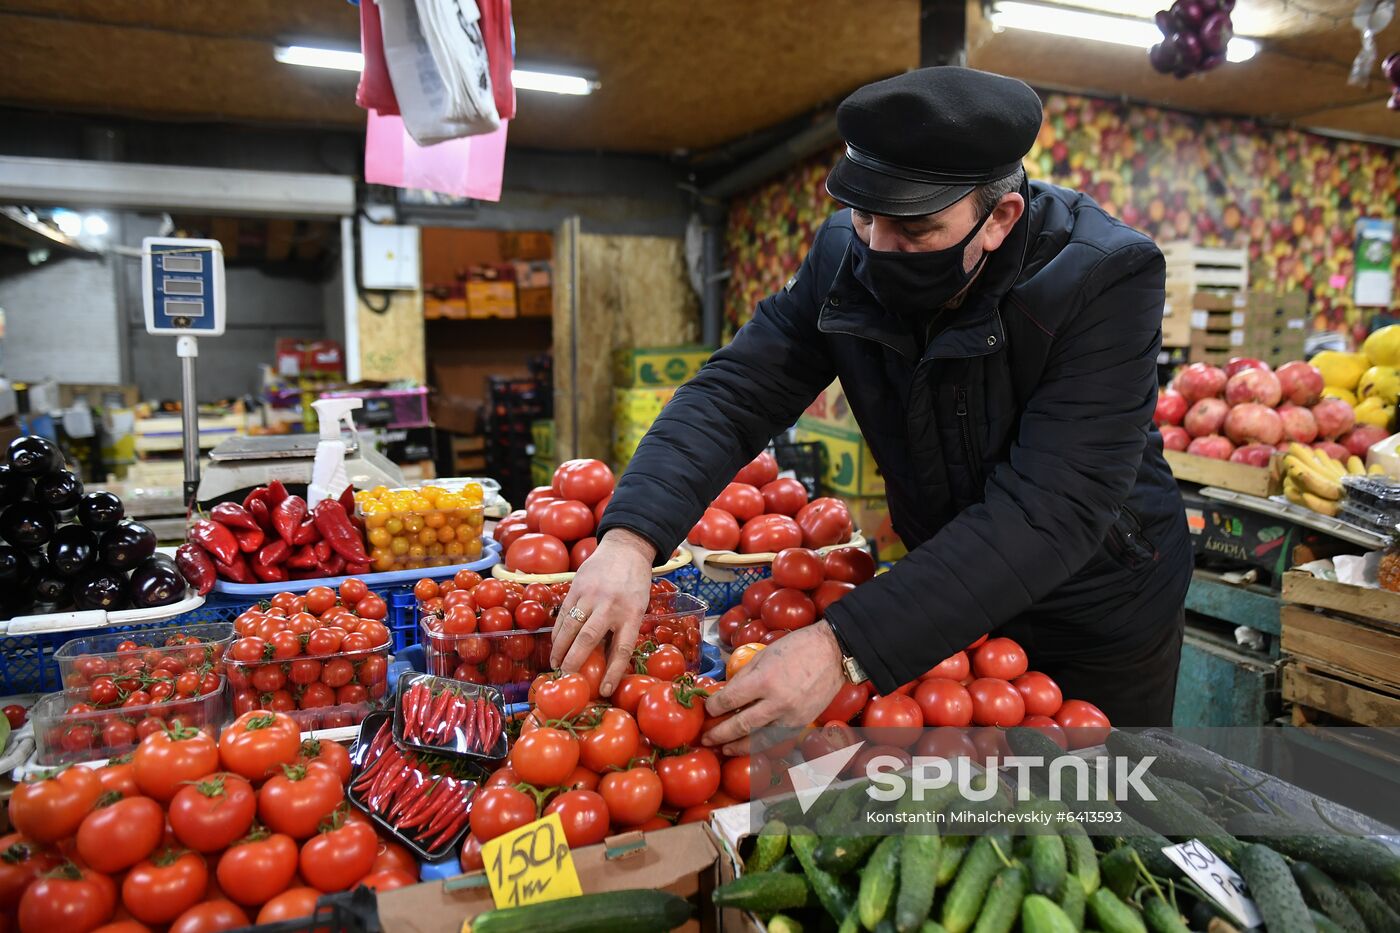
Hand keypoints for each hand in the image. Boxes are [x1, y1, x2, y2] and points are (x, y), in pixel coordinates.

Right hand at [551, 528, 655, 695]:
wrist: (625, 550)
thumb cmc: (634, 585)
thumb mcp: (637, 608)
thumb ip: (622, 630)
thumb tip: (606, 663)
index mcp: (632, 614)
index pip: (622, 649)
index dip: (613, 672)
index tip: (604, 690)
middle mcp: (610, 605)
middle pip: (589, 639)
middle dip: (575, 662)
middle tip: (567, 678)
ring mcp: (591, 595)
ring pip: (571, 627)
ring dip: (560, 649)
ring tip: (556, 665)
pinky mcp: (577, 587)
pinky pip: (564, 614)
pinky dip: (558, 631)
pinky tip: (556, 644)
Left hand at [702, 622, 846, 755]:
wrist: (833, 652)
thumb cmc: (797, 647)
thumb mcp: (763, 654)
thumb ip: (743, 676)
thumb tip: (725, 693)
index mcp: (763, 680)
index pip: (729, 700)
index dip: (714, 708)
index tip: (708, 710)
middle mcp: (776, 702)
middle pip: (740, 725)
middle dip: (719, 734)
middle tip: (706, 739)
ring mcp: (791, 716)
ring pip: (758, 740)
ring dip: (738, 747)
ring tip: (724, 749)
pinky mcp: (801, 723)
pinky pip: (776, 739)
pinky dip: (760, 745)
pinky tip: (749, 745)